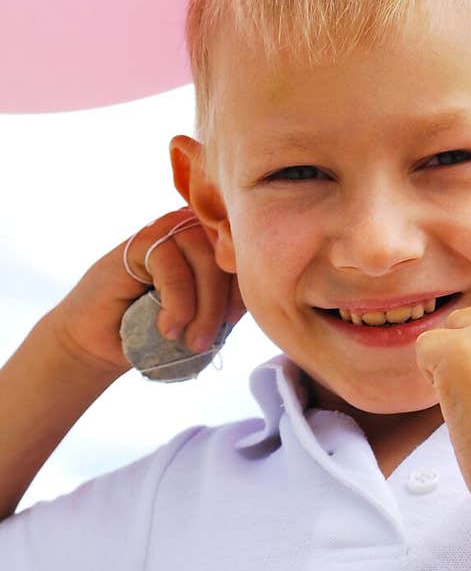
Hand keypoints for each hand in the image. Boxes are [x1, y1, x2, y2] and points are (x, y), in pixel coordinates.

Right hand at [50, 207, 247, 376]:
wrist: (102, 340)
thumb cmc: (160, 329)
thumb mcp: (206, 315)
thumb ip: (232, 300)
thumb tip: (268, 295)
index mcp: (217, 243)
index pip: (249, 258)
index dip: (247, 291)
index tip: (232, 323)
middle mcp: (196, 228)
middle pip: (230, 257)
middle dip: (223, 306)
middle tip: (206, 342)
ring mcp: (168, 229)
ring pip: (206, 261)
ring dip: (203, 309)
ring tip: (189, 340)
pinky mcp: (141, 241)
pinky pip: (174, 268)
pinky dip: (177, 304)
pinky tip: (166, 327)